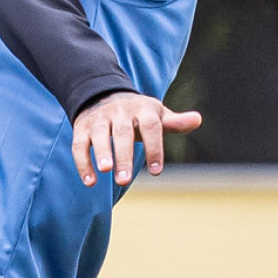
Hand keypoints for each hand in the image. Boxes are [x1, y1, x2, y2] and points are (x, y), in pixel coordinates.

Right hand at [71, 90, 201, 186]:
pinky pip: (79, 145)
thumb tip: (198, 119)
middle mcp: (120, 112)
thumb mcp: (157, 115)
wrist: (104, 95)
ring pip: (99, 135)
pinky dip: (82, 163)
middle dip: (123, 155)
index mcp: (143, 109)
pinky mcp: (82, 127)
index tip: (157, 171)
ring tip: (105, 172)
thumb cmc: (138, 114)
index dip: (154, 148)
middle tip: (124, 180)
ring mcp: (100, 119)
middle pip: (122, 132)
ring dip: (101, 154)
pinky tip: (90, 182)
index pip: (151, 126)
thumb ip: (175, 122)